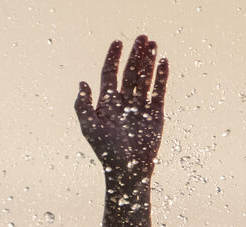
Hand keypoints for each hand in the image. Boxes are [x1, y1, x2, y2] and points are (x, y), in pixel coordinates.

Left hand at [75, 35, 167, 177]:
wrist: (129, 170)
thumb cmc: (107, 152)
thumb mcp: (90, 128)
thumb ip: (83, 106)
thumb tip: (82, 83)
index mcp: (107, 104)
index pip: (109, 75)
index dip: (112, 58)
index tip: (118, 42)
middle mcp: (123, 103)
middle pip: (129, 73)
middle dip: (135, 55)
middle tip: (141, 38)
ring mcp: (140, 107)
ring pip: (144, 79)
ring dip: (148, 62)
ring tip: (153, 44)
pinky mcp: (155, 114)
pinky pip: (158, 91)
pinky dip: (161, 77)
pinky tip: (163, 62)